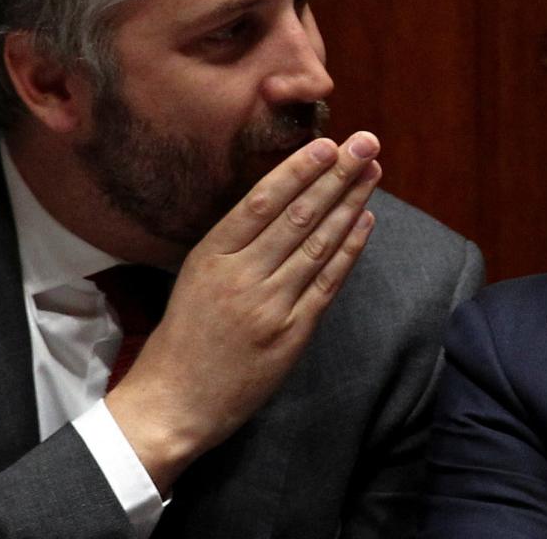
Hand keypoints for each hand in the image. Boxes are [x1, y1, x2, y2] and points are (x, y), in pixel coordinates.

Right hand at [107, 131, 381, 492]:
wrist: (174, 403)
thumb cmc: (184, 336)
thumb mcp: (194, 276)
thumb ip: (234, 243)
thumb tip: (283, 199)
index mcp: (211, 257)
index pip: (262, 202)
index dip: (298, 171)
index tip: (328, 144)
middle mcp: (242, 277)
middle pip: (298, 216)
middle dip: (337, 176)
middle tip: (366, 143)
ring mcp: (269, 307)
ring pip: (318, 245)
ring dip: (350, 205)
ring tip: (372, 173)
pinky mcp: (291, 335)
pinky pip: (327, 284)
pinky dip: (349, 250)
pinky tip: (366, 221)